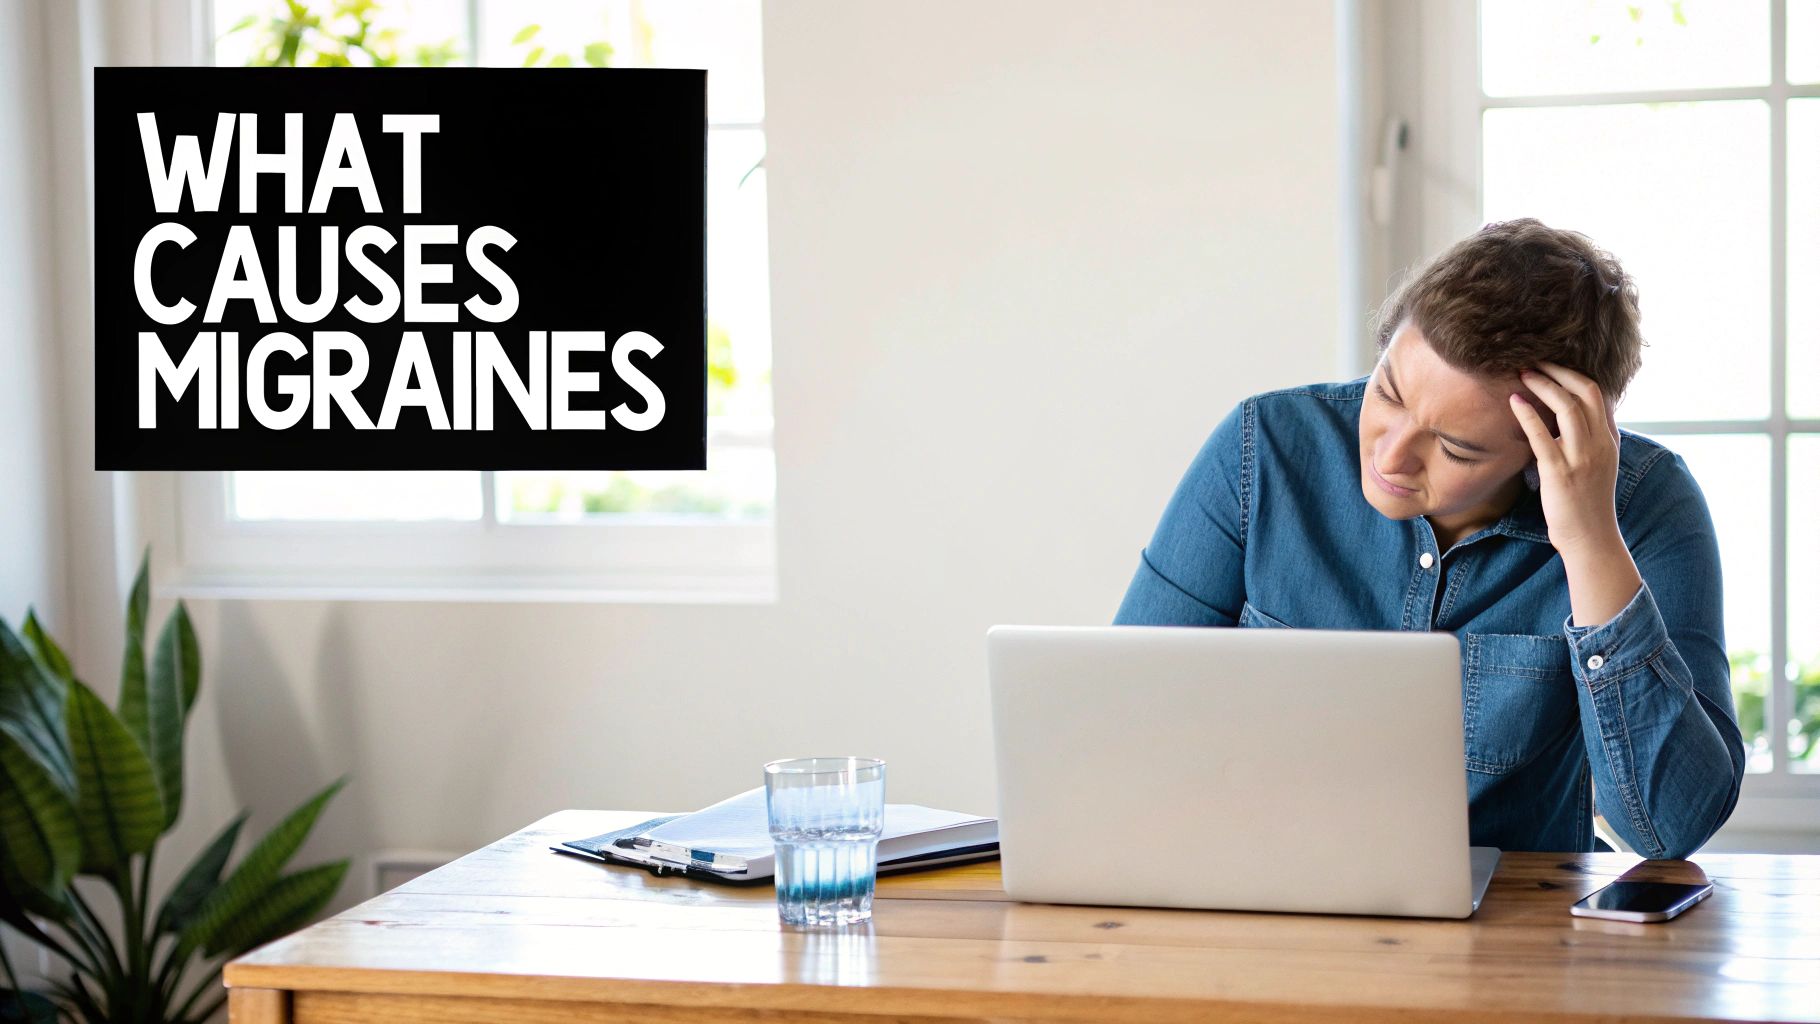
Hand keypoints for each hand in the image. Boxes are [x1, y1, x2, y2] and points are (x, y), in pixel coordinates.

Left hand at [1509, 362, 1621, 556]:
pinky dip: (1527, 414)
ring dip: (1543, 385)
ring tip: (1522, 374)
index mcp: (1610, 440)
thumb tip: (1568, 417)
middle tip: (1535, 361)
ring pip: (1567, 407)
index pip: (1598, 394)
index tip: (1553, 365)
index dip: (1575, 374)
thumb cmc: (1587, 503)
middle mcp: (1600, 444)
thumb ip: (1588, 440)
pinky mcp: (1560, 472)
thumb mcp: (1598, 465)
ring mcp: (1582, 457)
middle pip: (1585, 392)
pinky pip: (1543, 436)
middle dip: (1559, 371)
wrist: (1591, 539)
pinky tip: (1514, 402)